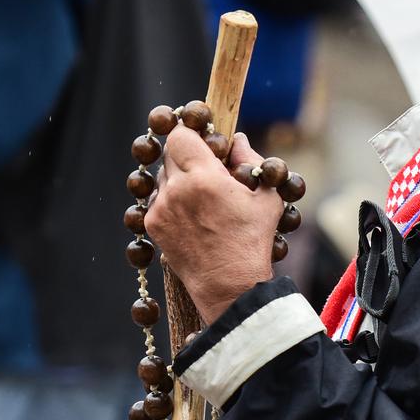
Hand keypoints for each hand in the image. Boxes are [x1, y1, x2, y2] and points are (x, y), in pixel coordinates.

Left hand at [145, 126, 283, 324]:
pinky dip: (171, 201)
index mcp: (204, 177)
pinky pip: (158, 200)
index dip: (192, 134)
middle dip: (188, 157)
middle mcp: (176, 189)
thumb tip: (238, 139)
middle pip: (170, 154)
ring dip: (178, 179)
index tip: (204, 142)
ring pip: (163, 177)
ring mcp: (161, 208)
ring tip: (201, 199)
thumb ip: (251, 161)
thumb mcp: (266, 198)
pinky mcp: (153, 225)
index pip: (180, 134)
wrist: (230, 285)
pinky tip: (192, 216)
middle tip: (207, 171)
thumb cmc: (253, 241)